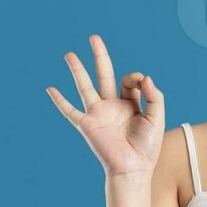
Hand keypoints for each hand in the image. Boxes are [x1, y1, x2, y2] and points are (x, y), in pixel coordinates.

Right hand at [46, 34, 164, 177]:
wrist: (133, 168)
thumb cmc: (147, 148)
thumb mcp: (157, 118)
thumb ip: (154, 96)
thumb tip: (145, 77)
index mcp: (129, 104)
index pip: (128, 81)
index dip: (135, 77)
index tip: (141, 83)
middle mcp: (112, 106)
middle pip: (104, 75)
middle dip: (100, 56)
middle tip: (94, 37)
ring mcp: (98, 114)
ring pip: (85, 86)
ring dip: (77, 70)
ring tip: (69, 54)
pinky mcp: (87, 124)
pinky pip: (69, 111)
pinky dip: (59, 101)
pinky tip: (50, 89)